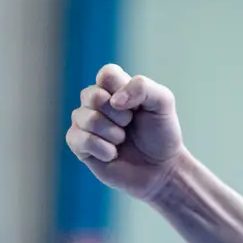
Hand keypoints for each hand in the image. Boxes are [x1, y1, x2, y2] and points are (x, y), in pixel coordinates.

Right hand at [65, 63, 186, 202]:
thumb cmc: (161, 133)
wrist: (160, 168)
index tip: (137, 105)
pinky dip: (102, 148)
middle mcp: (97, 102)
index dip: (121, 89)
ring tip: (122, 139)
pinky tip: (112, 153)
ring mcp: (86, 123)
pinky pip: (79, 139)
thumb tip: (114, 100)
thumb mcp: (163, 103)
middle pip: (92, 95)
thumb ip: (143, 88)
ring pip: (84, 117)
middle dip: (118, 114)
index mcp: (117, 87)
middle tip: (130, 123)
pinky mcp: (79, 145)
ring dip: (111, 132)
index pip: (106, 74)